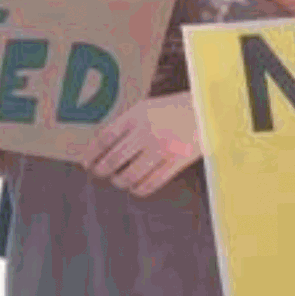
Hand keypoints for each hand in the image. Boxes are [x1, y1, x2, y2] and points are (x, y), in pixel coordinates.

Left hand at [79, 93, 201, 197]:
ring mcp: (162, 149)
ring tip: (117, 180)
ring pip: (130, 174)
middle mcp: (147, 132)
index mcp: (138, 115)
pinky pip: (151, 183)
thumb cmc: (175, 108)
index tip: (86, 161)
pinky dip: (139, 189)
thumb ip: (129, 123)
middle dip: (101, 170)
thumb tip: (104, 145)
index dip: (92, 153)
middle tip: (97, 173)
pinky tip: (135, 187)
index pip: (106, 137)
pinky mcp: (176, 162)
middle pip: (114, 159)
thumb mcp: (149, 106)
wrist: (208, 110)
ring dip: (119, 181)